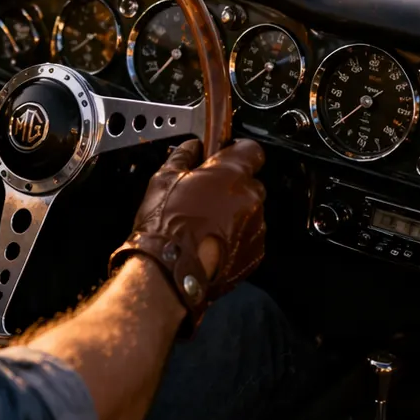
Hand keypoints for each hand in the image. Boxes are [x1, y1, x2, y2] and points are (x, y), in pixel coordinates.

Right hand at [109, 138, 265, 331]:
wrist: (170, 272)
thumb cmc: (167, 224)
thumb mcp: (164, 178)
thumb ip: (183, 156)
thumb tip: (191, 147)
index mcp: (231, 174)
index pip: (251, 150)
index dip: (236, 152)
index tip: (223, 157)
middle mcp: (250, 199)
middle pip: (251, 183)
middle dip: (232, 187)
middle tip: (206, 195)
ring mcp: (255, 228)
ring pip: (250, 212)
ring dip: (234, 214)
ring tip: (206, 224)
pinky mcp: (254, 254)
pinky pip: (248, 237)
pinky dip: (235, 237)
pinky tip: (212, 241)